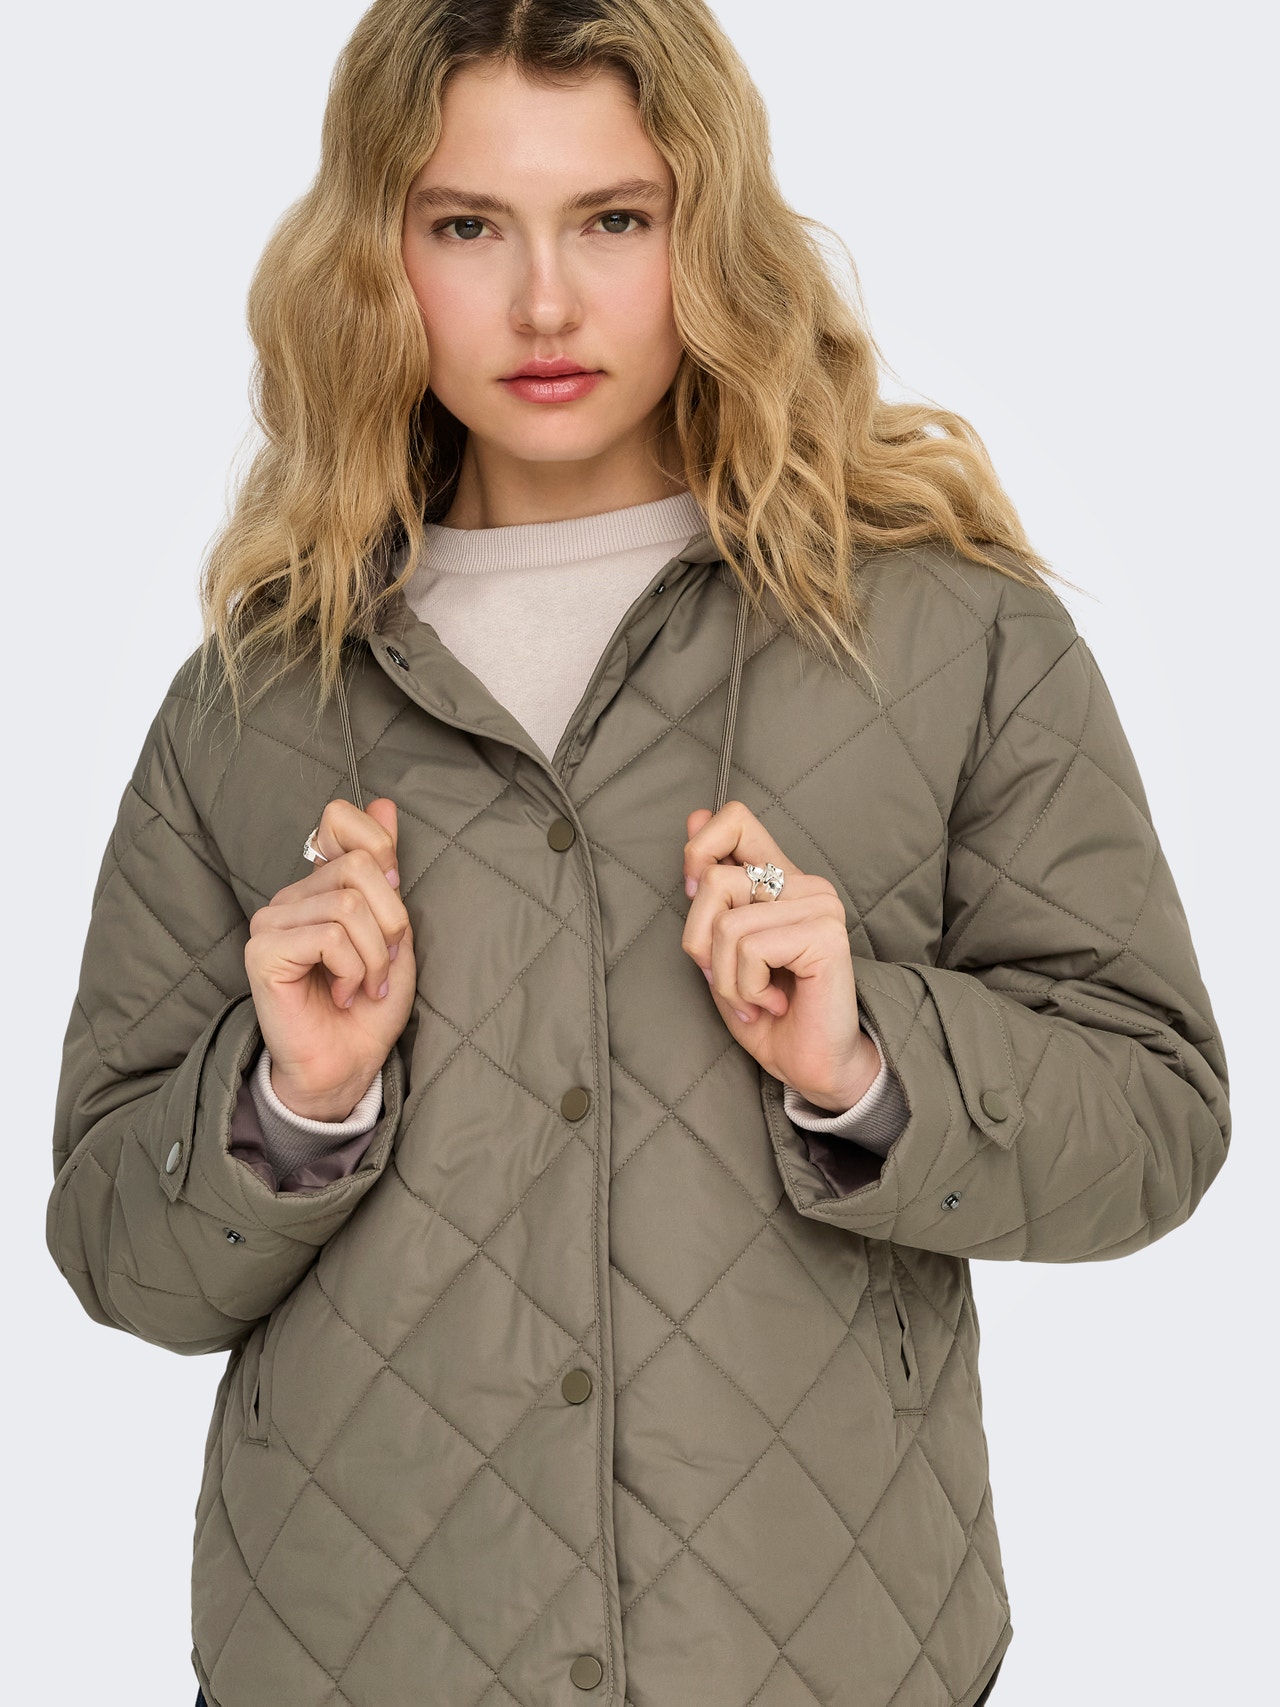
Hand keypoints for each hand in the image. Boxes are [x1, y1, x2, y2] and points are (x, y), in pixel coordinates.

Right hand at [244, 797, 414, 1119]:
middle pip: (359, 864)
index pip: (340, 818)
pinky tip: (345, 993)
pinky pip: (330, 936)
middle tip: (385, 963)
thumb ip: (387, 872)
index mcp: (319, 885)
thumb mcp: (394, 932)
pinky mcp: (264, 951)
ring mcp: (271, 922)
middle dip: (391, 919)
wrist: (345, 1067)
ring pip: (348, 903)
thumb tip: (385, 804)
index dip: (381, 849)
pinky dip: (354, 969)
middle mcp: (290, 897)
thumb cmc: (369, 1006)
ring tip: (367, 985)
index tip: (392, 906)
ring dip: (375, 954)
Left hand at [680, 801, 879, 1109]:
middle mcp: (804, 884)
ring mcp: (819, 905)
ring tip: (755, 998)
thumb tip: (694, 815)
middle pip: (714, 880)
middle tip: (728, 979)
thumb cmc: (768, 1014)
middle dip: (699, 943)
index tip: (697, 898)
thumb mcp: (721, 950)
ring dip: (727, 977)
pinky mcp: (825, 934)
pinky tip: (775, 1003)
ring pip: (727, 923)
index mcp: (780, 879)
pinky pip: (751, 948)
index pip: (735, 819)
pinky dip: (747, 988)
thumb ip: (710, 891)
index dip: (699, 851)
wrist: (815, 1067)